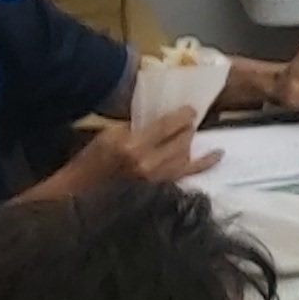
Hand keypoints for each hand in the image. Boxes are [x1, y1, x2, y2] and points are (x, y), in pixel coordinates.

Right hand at [45, 107, 210, 196]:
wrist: (80, 191)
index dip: (183, 115)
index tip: (189, 108)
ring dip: (189, 141)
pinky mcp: (161, 188)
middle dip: (187, 127)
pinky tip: (218, 153)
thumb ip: (137, 126)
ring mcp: (157, 178)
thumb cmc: (91, 160)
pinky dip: (205, 162)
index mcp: (132, 145)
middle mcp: (148, 162)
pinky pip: (189, 173)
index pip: (168, 125)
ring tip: (188, 132)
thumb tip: (161, 117)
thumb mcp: (109, 135)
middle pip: (181, 139)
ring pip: (186, 153)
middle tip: (187, 119)